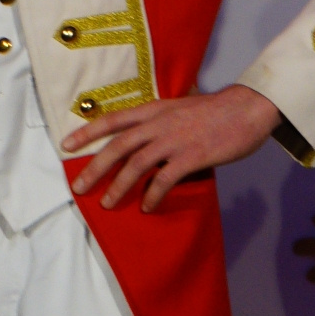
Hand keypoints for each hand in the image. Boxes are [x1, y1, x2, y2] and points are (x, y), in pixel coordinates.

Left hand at [63, 82, 278, 211]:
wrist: (247, 108)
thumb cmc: (216, 111)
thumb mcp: (181, 108)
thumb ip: (161, 122)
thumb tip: (146, 139)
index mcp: (154, 110)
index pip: (113, 120)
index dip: (88, 132)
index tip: (66, 145)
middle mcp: (159, 123)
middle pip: (117, 146)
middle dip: (94, 168)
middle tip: (79, 186)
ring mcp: (174, 140)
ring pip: (136, 165)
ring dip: (119, 186)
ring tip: (108, 203)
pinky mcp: (191, 156)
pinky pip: (164, 179)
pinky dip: (152, 195)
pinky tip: (147, 207)